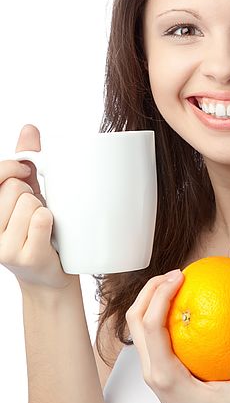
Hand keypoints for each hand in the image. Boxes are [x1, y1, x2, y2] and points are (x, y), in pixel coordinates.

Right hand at [0, 124, 73, 291]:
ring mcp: (2, 247)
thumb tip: (29, 127)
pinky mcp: (24, 256)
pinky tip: (49, 235)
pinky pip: (42, 218)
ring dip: (44, 209)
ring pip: (30, 202)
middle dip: (31, 193)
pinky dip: (51, 221)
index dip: (12, 167)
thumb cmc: (38, 229)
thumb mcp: (28, 192)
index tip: (23, 170)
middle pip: (14, 187)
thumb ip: (25, 161)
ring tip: (42, 225)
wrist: (49, 275)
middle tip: (35, 211)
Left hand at [125, 269, 229, 402]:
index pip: (151, 326)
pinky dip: (161, 315)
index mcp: (165, 376)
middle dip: (149, 290)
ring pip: (139, 329)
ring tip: (176, 283)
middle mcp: (153, 373)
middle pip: (135, 321)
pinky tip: (187, 307)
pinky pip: (153, 337)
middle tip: (176, 273)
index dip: (160, 295)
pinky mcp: (161, 374)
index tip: (180, 276)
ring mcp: (154, 374)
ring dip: (151, 301)